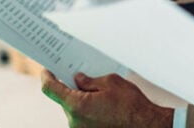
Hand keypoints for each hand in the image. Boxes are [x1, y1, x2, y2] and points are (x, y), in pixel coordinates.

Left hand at [41, 71, 173, 127]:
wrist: (146, 126)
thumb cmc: (131, 105)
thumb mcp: (111, 82)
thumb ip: (89, 80)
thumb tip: (77, 80)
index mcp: (77, 105)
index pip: (51, 89)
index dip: (47, 78)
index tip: (47, 71)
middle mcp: (74, 122)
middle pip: (65, 101)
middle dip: (73, 90)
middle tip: (85, 80)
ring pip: (74, 111)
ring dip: (82, 102)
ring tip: (103, 97)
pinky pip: (82, 120)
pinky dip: (89, 112)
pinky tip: (104, 108)